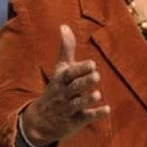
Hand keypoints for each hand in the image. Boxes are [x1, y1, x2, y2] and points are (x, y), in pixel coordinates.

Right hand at [21, 24, 109, 146]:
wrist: (39, 121)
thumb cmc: (56, 88)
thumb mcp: (60, 69)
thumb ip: (66, 49)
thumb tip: (64, 25)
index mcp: (61, 80)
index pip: (69, 74)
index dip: (80, 69)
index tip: (92, 64)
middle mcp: (63, 94)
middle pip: (73, 88)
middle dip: (84, 82)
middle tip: (96, 76)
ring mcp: (68, 109)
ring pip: (77, 104)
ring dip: (87, 99)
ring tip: (97, 94)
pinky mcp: (75, 121)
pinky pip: (85, 118)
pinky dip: (96, 114)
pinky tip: (107, 110)